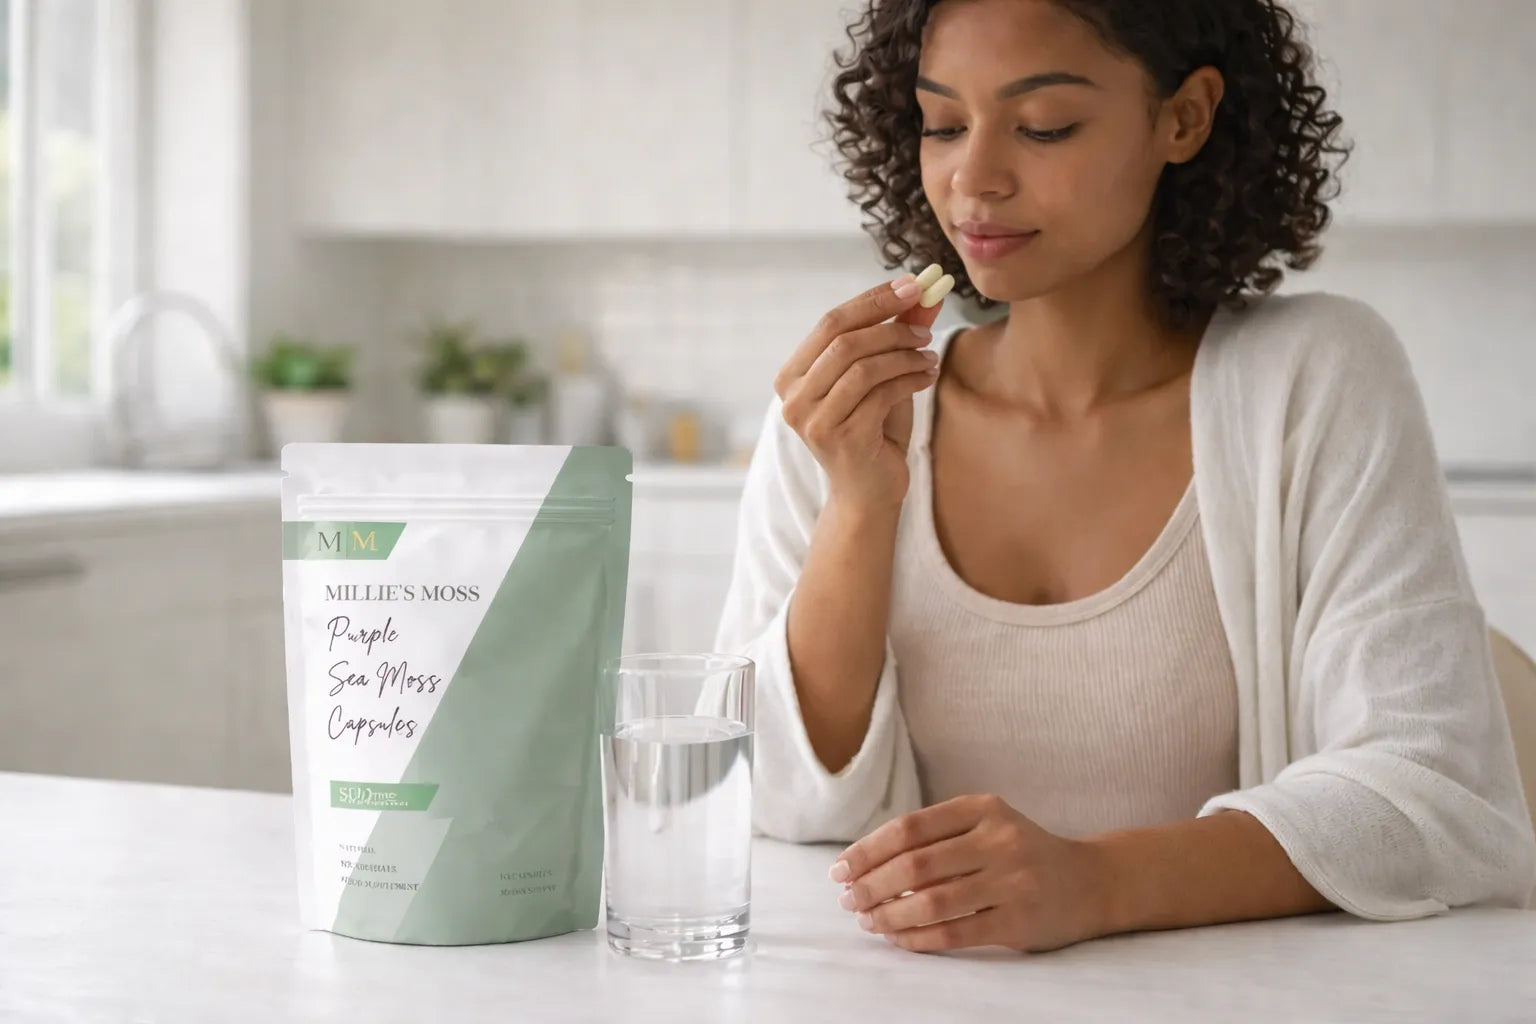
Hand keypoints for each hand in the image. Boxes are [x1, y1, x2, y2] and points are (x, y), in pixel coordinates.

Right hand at [774, 275, 945, 510]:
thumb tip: (922, 292)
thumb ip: (892, 335)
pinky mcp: (841, 439)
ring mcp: (814, 421)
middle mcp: (793, 399)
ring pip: (864, 367)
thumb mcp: (879, 377)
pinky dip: (911, 379)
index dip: (873, 300)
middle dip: (892, 326)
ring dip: (905, 355)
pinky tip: (927, 377)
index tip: (912, 284)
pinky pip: (882, 394)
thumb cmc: (871, 430)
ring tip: (930, 357)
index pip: (830, 322)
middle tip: (926, 327)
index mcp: (791, 377)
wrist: (868, 493)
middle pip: (844, 341)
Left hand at [830, 794, 1109, 953]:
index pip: (909, 828)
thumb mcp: (986, 825)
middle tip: (848, 900)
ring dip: (889, 915)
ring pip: (931, 901)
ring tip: (868, 921)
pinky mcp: (1019, 921)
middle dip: (870, 885)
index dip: (868, 850)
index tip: (840, 869)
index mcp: (982, 808)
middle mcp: (998, 839)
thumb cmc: (1022, 852)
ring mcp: (1012, 881)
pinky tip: (898, 938)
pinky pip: (954, 933)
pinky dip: (918, 938)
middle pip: (915, 865)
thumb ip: (938, 836)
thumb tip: (867, 864)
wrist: (1091, 881)